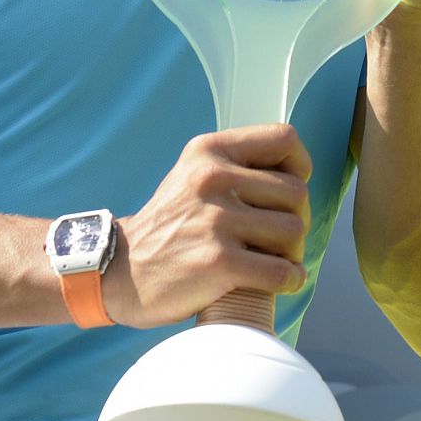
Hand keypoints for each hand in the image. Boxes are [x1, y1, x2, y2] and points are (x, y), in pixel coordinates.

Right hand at [102, 124, 311, 328]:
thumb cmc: (169, 224)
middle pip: (296, 192)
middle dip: (297, 218)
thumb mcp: (192, 174)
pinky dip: (290, 279)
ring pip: (294, 231)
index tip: (289, 190)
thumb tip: (293, 171)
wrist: (121, 270)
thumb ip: (234, 165)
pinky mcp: (219, 262)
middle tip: (280, 238)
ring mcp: (215, 220)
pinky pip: (282, 271)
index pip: (284, 139)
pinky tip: (280, 281)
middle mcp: (212, 179)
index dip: (299, 166)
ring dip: (293, 252)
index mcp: (208, 150)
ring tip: (275, 259)